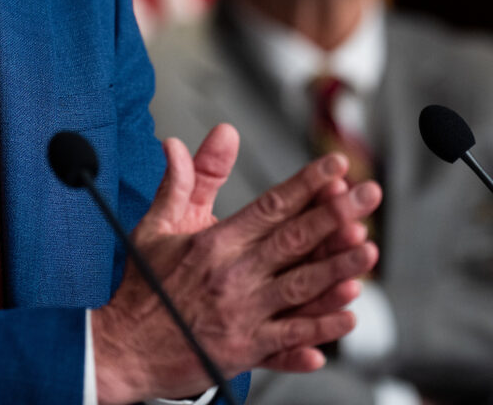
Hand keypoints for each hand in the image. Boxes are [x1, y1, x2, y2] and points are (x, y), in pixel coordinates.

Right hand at [92, 124, 381, 404]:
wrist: (123, 348)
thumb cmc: (143, 288)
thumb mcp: (156, 227)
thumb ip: (181, 184)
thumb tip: (178, 142)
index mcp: (214, 243)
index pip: (270, 205)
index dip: (306, 183)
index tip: (336, 167)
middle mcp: (232, 275)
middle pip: (294, 239)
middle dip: (336, 213)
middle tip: (369, 195)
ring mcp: (241, 314)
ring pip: (301, 287)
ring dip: (339, 267)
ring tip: (369, 250)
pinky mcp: (244, 349)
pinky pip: (290, 338)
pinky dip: (319, 329)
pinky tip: (347, 316)